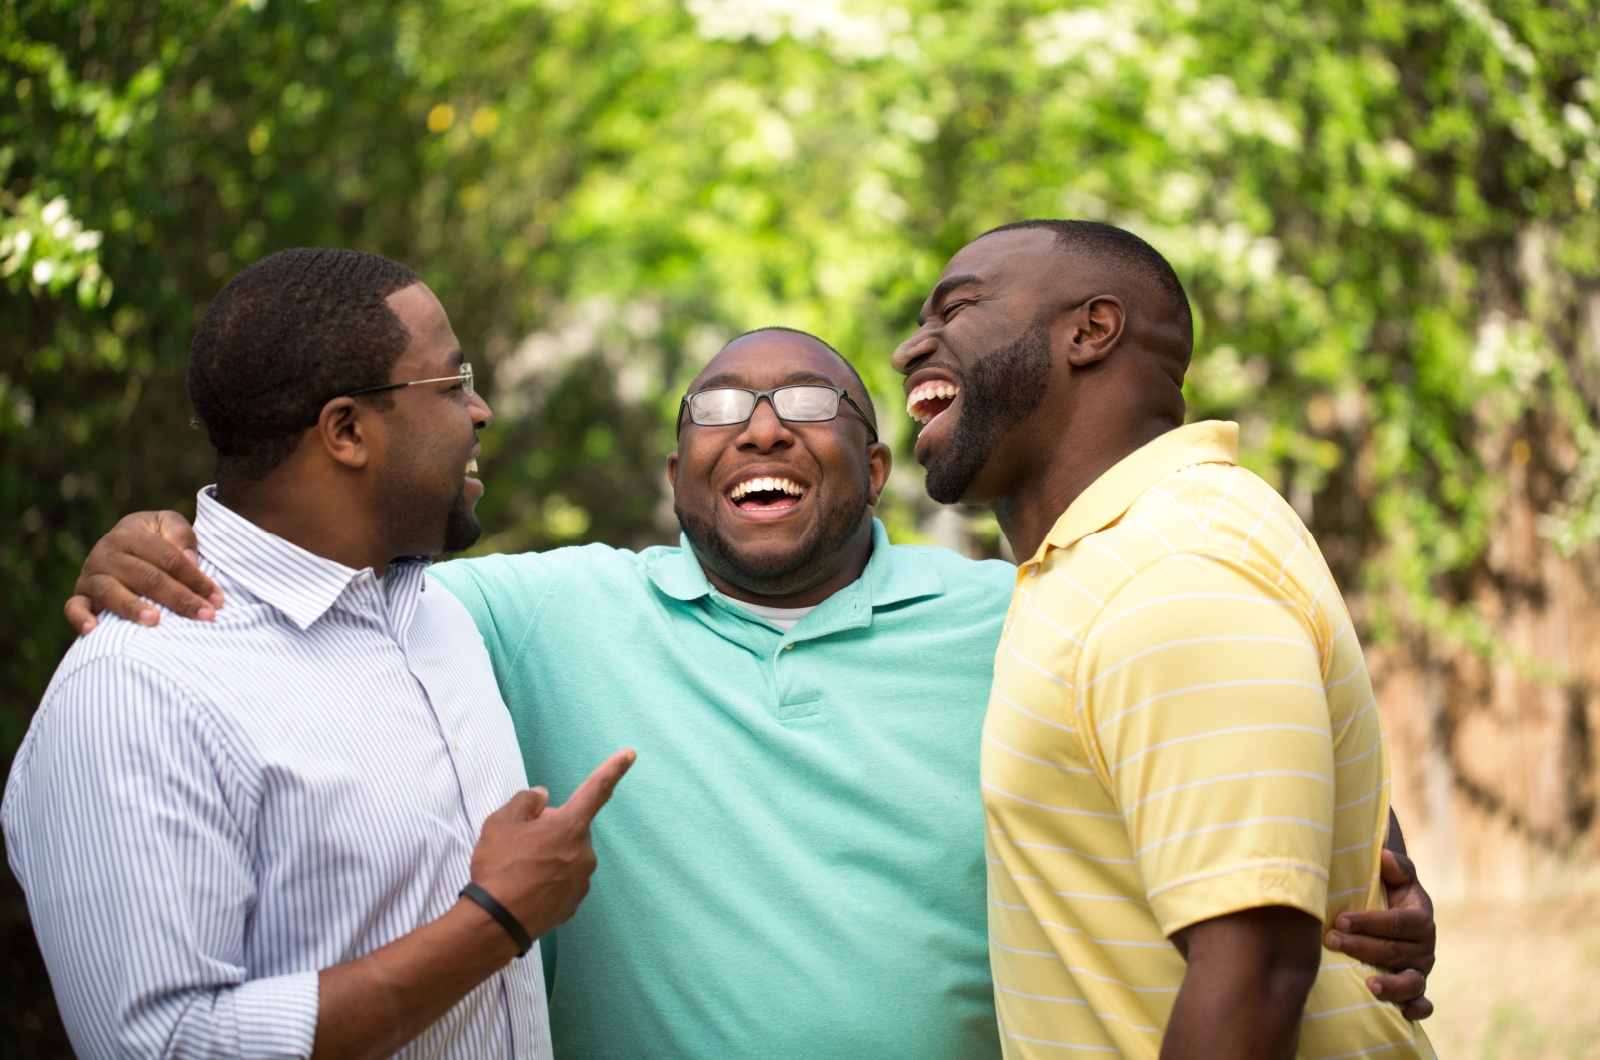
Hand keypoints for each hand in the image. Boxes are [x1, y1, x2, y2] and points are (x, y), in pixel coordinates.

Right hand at [64, 510, 221, 632]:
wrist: (118, 542)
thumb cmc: (152, 537)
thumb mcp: (167, 524)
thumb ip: (181, 535)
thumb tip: (190, 559)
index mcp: (131, 535)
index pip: (169, 559)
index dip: (195, 579)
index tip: (217, 599)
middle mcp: (107, 553)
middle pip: (147, 577)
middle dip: (179, 598)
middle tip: (205, 616)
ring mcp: (91, 575)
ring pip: (111, 591)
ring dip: (132, 607)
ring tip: (155, 620)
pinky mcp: (80, 595)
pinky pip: (74, 607)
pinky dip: (81, 618)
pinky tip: (94, 631)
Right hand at [468, 749, 635, 941]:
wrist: (495, 923)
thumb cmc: (498, 868)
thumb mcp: (501, 822)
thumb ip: (525, 802)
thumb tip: (541, 797)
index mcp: (571, 827)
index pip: (597, 790)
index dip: (614, 769)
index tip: (630, 754)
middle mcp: (584, 853)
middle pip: (570, 828)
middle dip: (551, 829)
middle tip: (520, 841)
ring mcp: (582, 882)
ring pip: (566, 856)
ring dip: (549, 856)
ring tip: (517, 870)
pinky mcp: (573, 904)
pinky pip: (563, 881)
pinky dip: (547, 880)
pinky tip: (525, 888)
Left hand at [1323, 849, 1435, 1019]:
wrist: (1393, 913)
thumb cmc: (1388, 892)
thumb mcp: (1395, 877)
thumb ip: (1396, 866)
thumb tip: (1384, 857)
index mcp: (1421, 919)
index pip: (1398, 923)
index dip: (1370, 922)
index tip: (1340, 920)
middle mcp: (1425, 948)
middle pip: (1395, 951)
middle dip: (1362, 947)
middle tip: (1331, 941)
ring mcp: (1421, 971)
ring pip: (1411, 981)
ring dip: (1391, 985)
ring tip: (1369, 985)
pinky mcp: (1416, 989)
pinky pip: (1423, 1004)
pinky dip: (1416, 1009)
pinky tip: (1401, 1012)